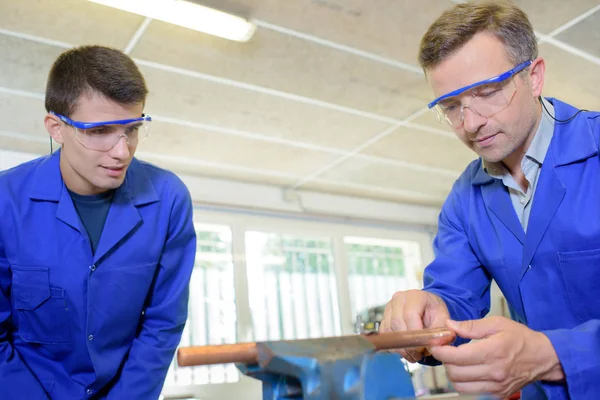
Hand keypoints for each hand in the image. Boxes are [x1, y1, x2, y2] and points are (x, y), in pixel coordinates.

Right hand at [380, 289, 449, 362]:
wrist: (427, 308)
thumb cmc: (435, 312)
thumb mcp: (443, 319)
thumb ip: (441, 332)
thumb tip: (435, 345)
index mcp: (415, 296)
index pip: (410, 314)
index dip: (415, 333)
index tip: (423, 347)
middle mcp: (398, 299)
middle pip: (397, 323)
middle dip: (407, 343)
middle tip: (418, 354)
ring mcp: (389, 308)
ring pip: (389, 330)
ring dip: (400, 347)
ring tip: (414, 355)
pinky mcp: (384, 318)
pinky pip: (384, 334)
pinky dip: (394, 345)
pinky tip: (406, 351)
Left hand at [429, 317, 563, 397]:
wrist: (543, 357)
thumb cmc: (520, 337)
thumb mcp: (497, 323)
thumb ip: (471, 326)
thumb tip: (449, 326)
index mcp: (493, 351)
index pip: (457, 356)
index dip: (440, 351)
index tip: (436, 344)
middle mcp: (494, 372)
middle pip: (455, 373)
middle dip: (444, 361)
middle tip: (445, 351)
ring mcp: (496, 386)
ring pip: (460, 386)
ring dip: (452, 374)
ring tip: (455, 361)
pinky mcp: (498, 394)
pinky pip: (472, 392)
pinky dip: (464, 383)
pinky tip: (466, 371)